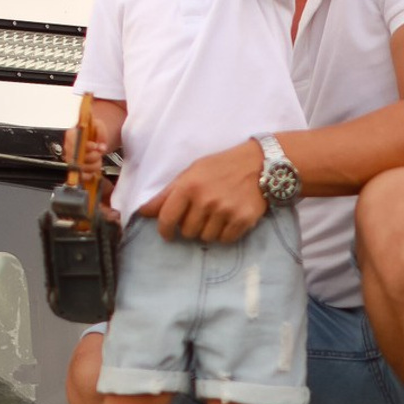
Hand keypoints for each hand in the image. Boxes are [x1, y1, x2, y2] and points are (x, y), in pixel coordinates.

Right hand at [61, 126, 105, 178]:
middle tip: (98, 153)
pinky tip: (93, 170)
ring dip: (94, 165)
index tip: (95, 146)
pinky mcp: (74, 170)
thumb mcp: (97, 125)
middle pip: (77, 157)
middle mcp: (68, 148)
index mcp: (71, 135)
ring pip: (81, 168)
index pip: (75, 142)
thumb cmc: (92, 132)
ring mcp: (70, 160)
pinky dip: (89, 175)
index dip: (86, 146)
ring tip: (97, 160)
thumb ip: (100, 132)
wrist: (92, 139)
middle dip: (93, 156)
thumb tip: (101, 146)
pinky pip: (79, 177)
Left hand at [147, 140, 265, 242]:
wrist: (260, 163)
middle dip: (191, 226)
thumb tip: (144, 212)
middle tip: (201, 214)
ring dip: (209, 230)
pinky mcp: (242, 220)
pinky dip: (225, 233)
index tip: (167, 234)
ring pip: (206, 238)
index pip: (167, 218)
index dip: (164, 230)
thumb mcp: (191, 172)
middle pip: (187, 232)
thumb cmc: (220, 167)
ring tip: (217, 214)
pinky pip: (225, 239)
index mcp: (189, 186)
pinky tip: (229, 219)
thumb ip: (167, 193)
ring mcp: (225, 211)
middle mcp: (205, 200)